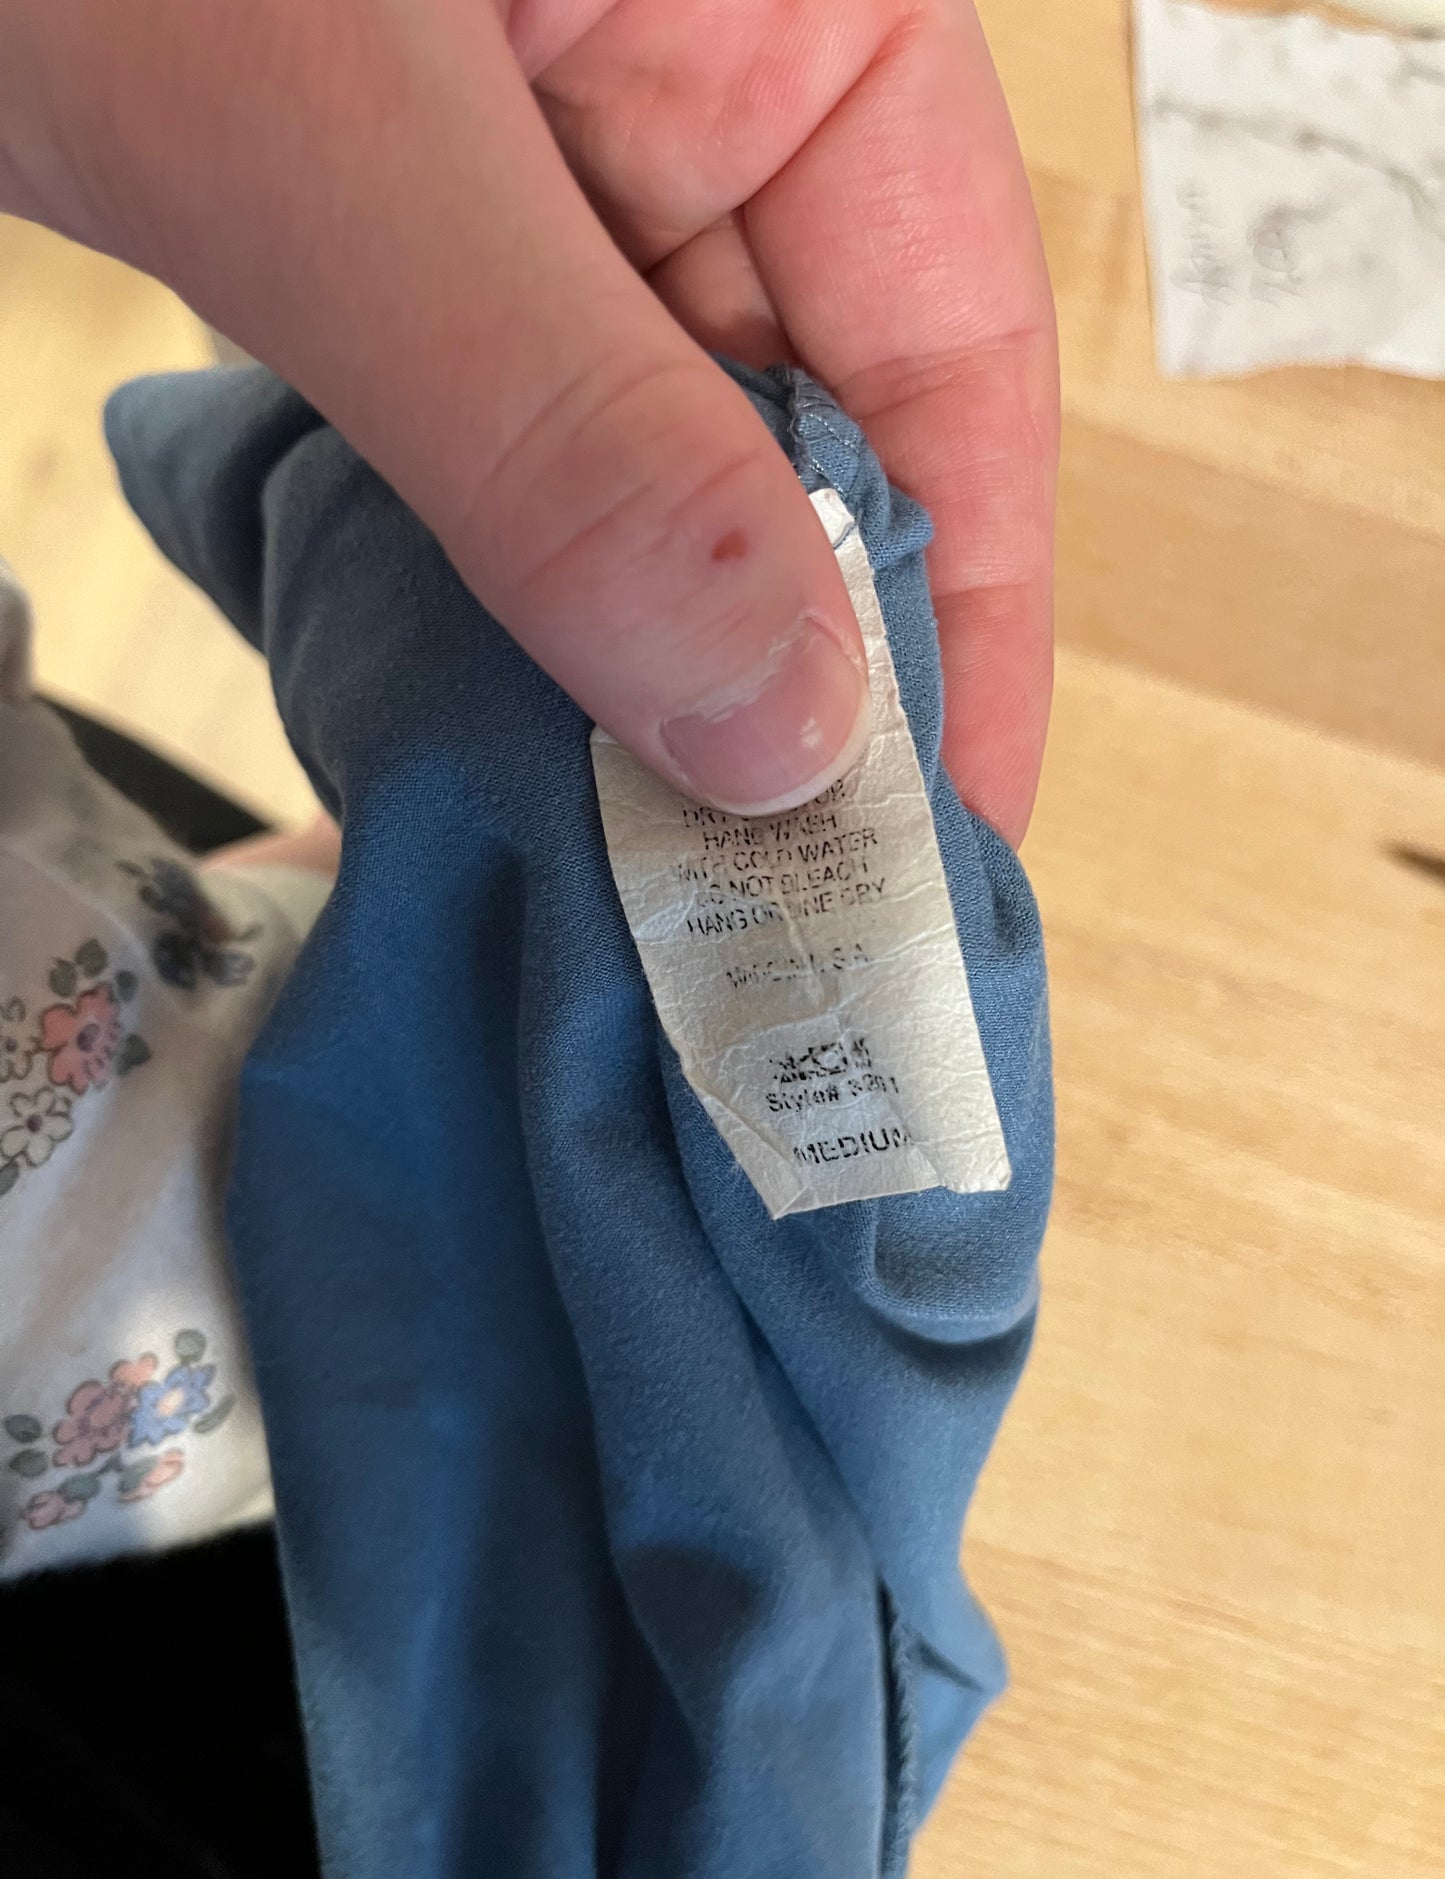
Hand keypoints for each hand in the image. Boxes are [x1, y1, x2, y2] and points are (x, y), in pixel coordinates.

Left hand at [1, 0, 1054, 838]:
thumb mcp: (323, 126)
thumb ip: (565, 423)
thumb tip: (783, 724)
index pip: (956, 355)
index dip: (965, 628)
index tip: (936, 856)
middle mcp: (689, 82)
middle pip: (804, 441)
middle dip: (781, 693)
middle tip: (751, 933)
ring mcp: (532, 159)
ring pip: (641, 470)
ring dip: (622, 673)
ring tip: (619, 879)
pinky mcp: (393, 223)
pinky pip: (492, 446)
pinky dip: (486, 597)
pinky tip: (475, 735)